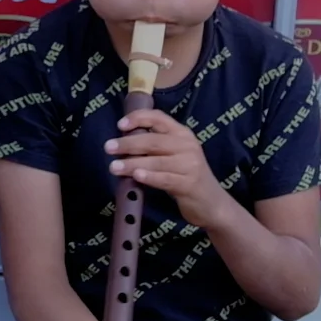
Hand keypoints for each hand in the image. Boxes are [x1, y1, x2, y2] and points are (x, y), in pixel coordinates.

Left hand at [106, 108, 230, 227]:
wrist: (212, 202)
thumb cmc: (185, 176)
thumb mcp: (174, 155)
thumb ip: (154, 146)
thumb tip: (123, 141)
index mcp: (182, 134)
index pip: (159, 118)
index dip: (139, 118)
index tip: (120, 125)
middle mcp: (187, 146)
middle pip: (153, 140)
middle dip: (128, 143)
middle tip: (108, 148)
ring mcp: (190, 165)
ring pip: (156, 161)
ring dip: (132, 163)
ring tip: (114, 167)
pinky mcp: (189, 184)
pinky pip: (165, 179)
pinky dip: (150, 177)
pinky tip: (136, 177)